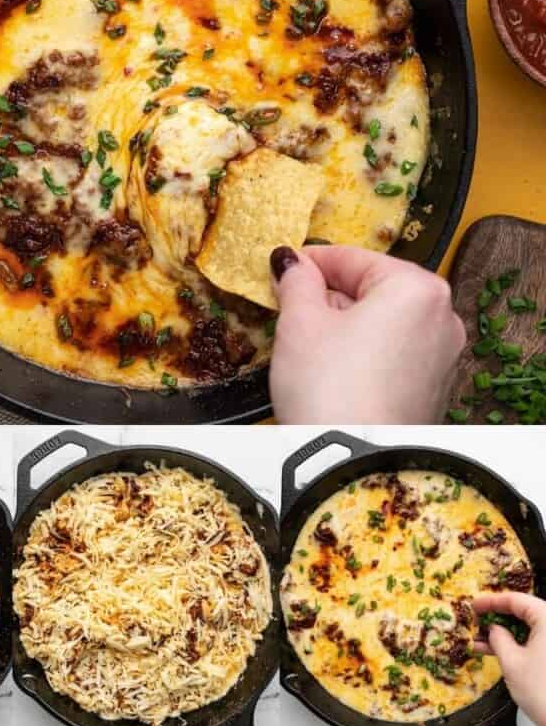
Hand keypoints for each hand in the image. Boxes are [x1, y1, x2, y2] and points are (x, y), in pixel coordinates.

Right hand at [268, 245, 464, 423]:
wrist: (355, 467)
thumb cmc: (330, 390)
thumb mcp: (300, 322)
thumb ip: (296, 281)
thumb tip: (291, 262)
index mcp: (416, 287)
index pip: (352, 257)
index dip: (310, 261)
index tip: (282, 268)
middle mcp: (442, 316)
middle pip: (373, 288)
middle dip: (329, 295)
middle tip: (290, 307)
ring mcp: (443, 355)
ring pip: (384, 321)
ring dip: (346, 324)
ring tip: (307, 342)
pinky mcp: (434, 389)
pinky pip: (394, 353)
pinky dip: (365, 352)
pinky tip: (333, 369)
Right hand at [473, 593, 545, 725]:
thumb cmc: (542, 692)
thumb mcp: (511, 662)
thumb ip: (498, 638)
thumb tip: (493, 629)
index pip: (516, 600)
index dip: (491, 601)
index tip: (473, 606)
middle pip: (523, 612)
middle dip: (497, 619)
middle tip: (476, 624)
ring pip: (528, 629)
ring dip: (505, 635)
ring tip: (479, 642)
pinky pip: (536, 642)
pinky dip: (517, 645)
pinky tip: (496, 653)